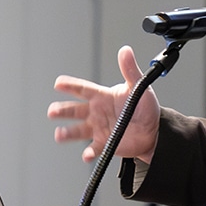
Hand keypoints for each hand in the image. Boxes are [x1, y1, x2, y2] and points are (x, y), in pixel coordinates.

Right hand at [47, 45, 160, 163]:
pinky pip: (94, 148)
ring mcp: (98, 128)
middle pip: (75, 110)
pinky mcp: (105, 143)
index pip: (83, 89)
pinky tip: (86, 154)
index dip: (70, 86)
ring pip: (79, 130)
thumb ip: (130, 69)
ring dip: (68, 133)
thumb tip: (126, 50)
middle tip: (52, 112)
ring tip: (59, 135)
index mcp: (102, 97)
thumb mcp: (138, 86)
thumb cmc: (145, 107)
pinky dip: (89, 152)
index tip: (58, 83)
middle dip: (62, 111)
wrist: (154, 130)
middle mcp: (96, 112)